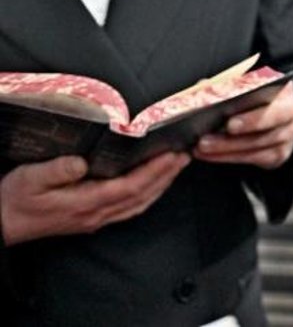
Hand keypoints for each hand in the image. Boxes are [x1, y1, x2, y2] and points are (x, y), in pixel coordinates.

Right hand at [0, 151, 188, 244]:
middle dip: (166, 176)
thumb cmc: (14, 199)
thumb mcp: (29, 178)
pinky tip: (153, 185)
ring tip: (177, 166)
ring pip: (138, 204)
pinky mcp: (90, 219)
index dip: (154, 172)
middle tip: (186, 155)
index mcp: (84, 203)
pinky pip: (128, 208)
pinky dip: (147, 195)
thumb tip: (82, 162)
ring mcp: (94, 219)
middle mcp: (95, 214)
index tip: (173, 155)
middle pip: (141, 196)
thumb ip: (57, 170)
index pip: (130, 187)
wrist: (0, 224)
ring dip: (161, 185)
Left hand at [195, 82, 292, 168]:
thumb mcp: (246, 86)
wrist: (276, 116)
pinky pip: (254, 158)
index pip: (271, 100)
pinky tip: (210, 155)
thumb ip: (228, 85)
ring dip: (227, 148)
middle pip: (269, 124)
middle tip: (208, 139)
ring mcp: (288, 135)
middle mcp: (292, 113)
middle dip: (238, 132)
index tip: (228, 121)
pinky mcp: (280, 154)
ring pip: (258, 145)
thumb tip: (203, 86)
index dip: (251, 113)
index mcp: (285, 91)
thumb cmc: (256, 98)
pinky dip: (229, 158)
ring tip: (201, 147)